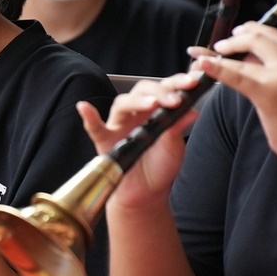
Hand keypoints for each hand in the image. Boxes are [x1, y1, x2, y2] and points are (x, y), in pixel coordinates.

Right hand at [77, 73, 200, 207]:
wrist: (147, 193)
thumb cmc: (160, 166)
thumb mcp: (174, 145)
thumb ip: (179, 126)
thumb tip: (192, 110)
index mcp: (155, 110)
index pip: (164, 88)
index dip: (176, 83)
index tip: (192, 83)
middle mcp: (136, 112)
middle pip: (142, 90)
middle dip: (159, 91)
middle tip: (174, 100)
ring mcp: (119, 125)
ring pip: (122, 103)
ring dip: (136, 100)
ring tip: (152, 103)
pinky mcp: (104, 141)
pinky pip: (94, 127)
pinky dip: (89, 117)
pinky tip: (84, 107)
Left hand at [194, 22, 276, 154]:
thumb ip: (270, 65)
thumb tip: (243, 54)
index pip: (271, 33)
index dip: (249, 29)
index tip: (235, 33)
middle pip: (257, 37)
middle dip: (234, 39)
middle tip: (220, 45)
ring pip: (245, 53)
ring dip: (221, 52)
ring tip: (204, 56)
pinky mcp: (267, 91)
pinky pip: (236, 75)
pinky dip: (217, 68)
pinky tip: (203, 64)